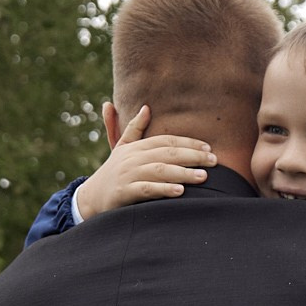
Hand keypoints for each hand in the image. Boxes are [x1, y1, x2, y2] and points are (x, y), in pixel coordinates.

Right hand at [73, 106, 214, 217]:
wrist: (91, 197)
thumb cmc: (113, 172)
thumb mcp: (121, 147)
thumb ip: (134, 128)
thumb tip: (146, 107)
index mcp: (136, 147)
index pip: (166, 141)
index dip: (188, 143)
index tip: (208, 147)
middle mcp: (133, 158)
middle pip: (167, 154)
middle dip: (192, 156)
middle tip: (214, 161)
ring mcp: (128, 174)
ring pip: (160, 171)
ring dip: (183, 173)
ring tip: (203, 177)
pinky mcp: (124, 192)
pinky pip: (147, 189)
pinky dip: (164, 189)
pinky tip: (180, 191)